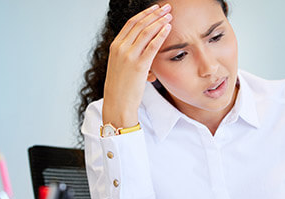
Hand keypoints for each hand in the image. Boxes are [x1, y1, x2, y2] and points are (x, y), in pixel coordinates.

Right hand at [102, 4, 172, 127]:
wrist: (117, 103)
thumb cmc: (121, 87)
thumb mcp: (121, 66)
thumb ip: (131, 55)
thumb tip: (146, 49)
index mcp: (115, 47)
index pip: (131, 24)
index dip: (144, 14)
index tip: (155, 9)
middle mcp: (120, 48)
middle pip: (140, 24)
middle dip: (155, 14)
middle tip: (166, 7)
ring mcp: (129, 56)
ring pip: (146, 32)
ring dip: (160, 21)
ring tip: (170, 15)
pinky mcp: (139, 66)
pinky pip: (152, 46)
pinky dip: (161, 35)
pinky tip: (168, 28)